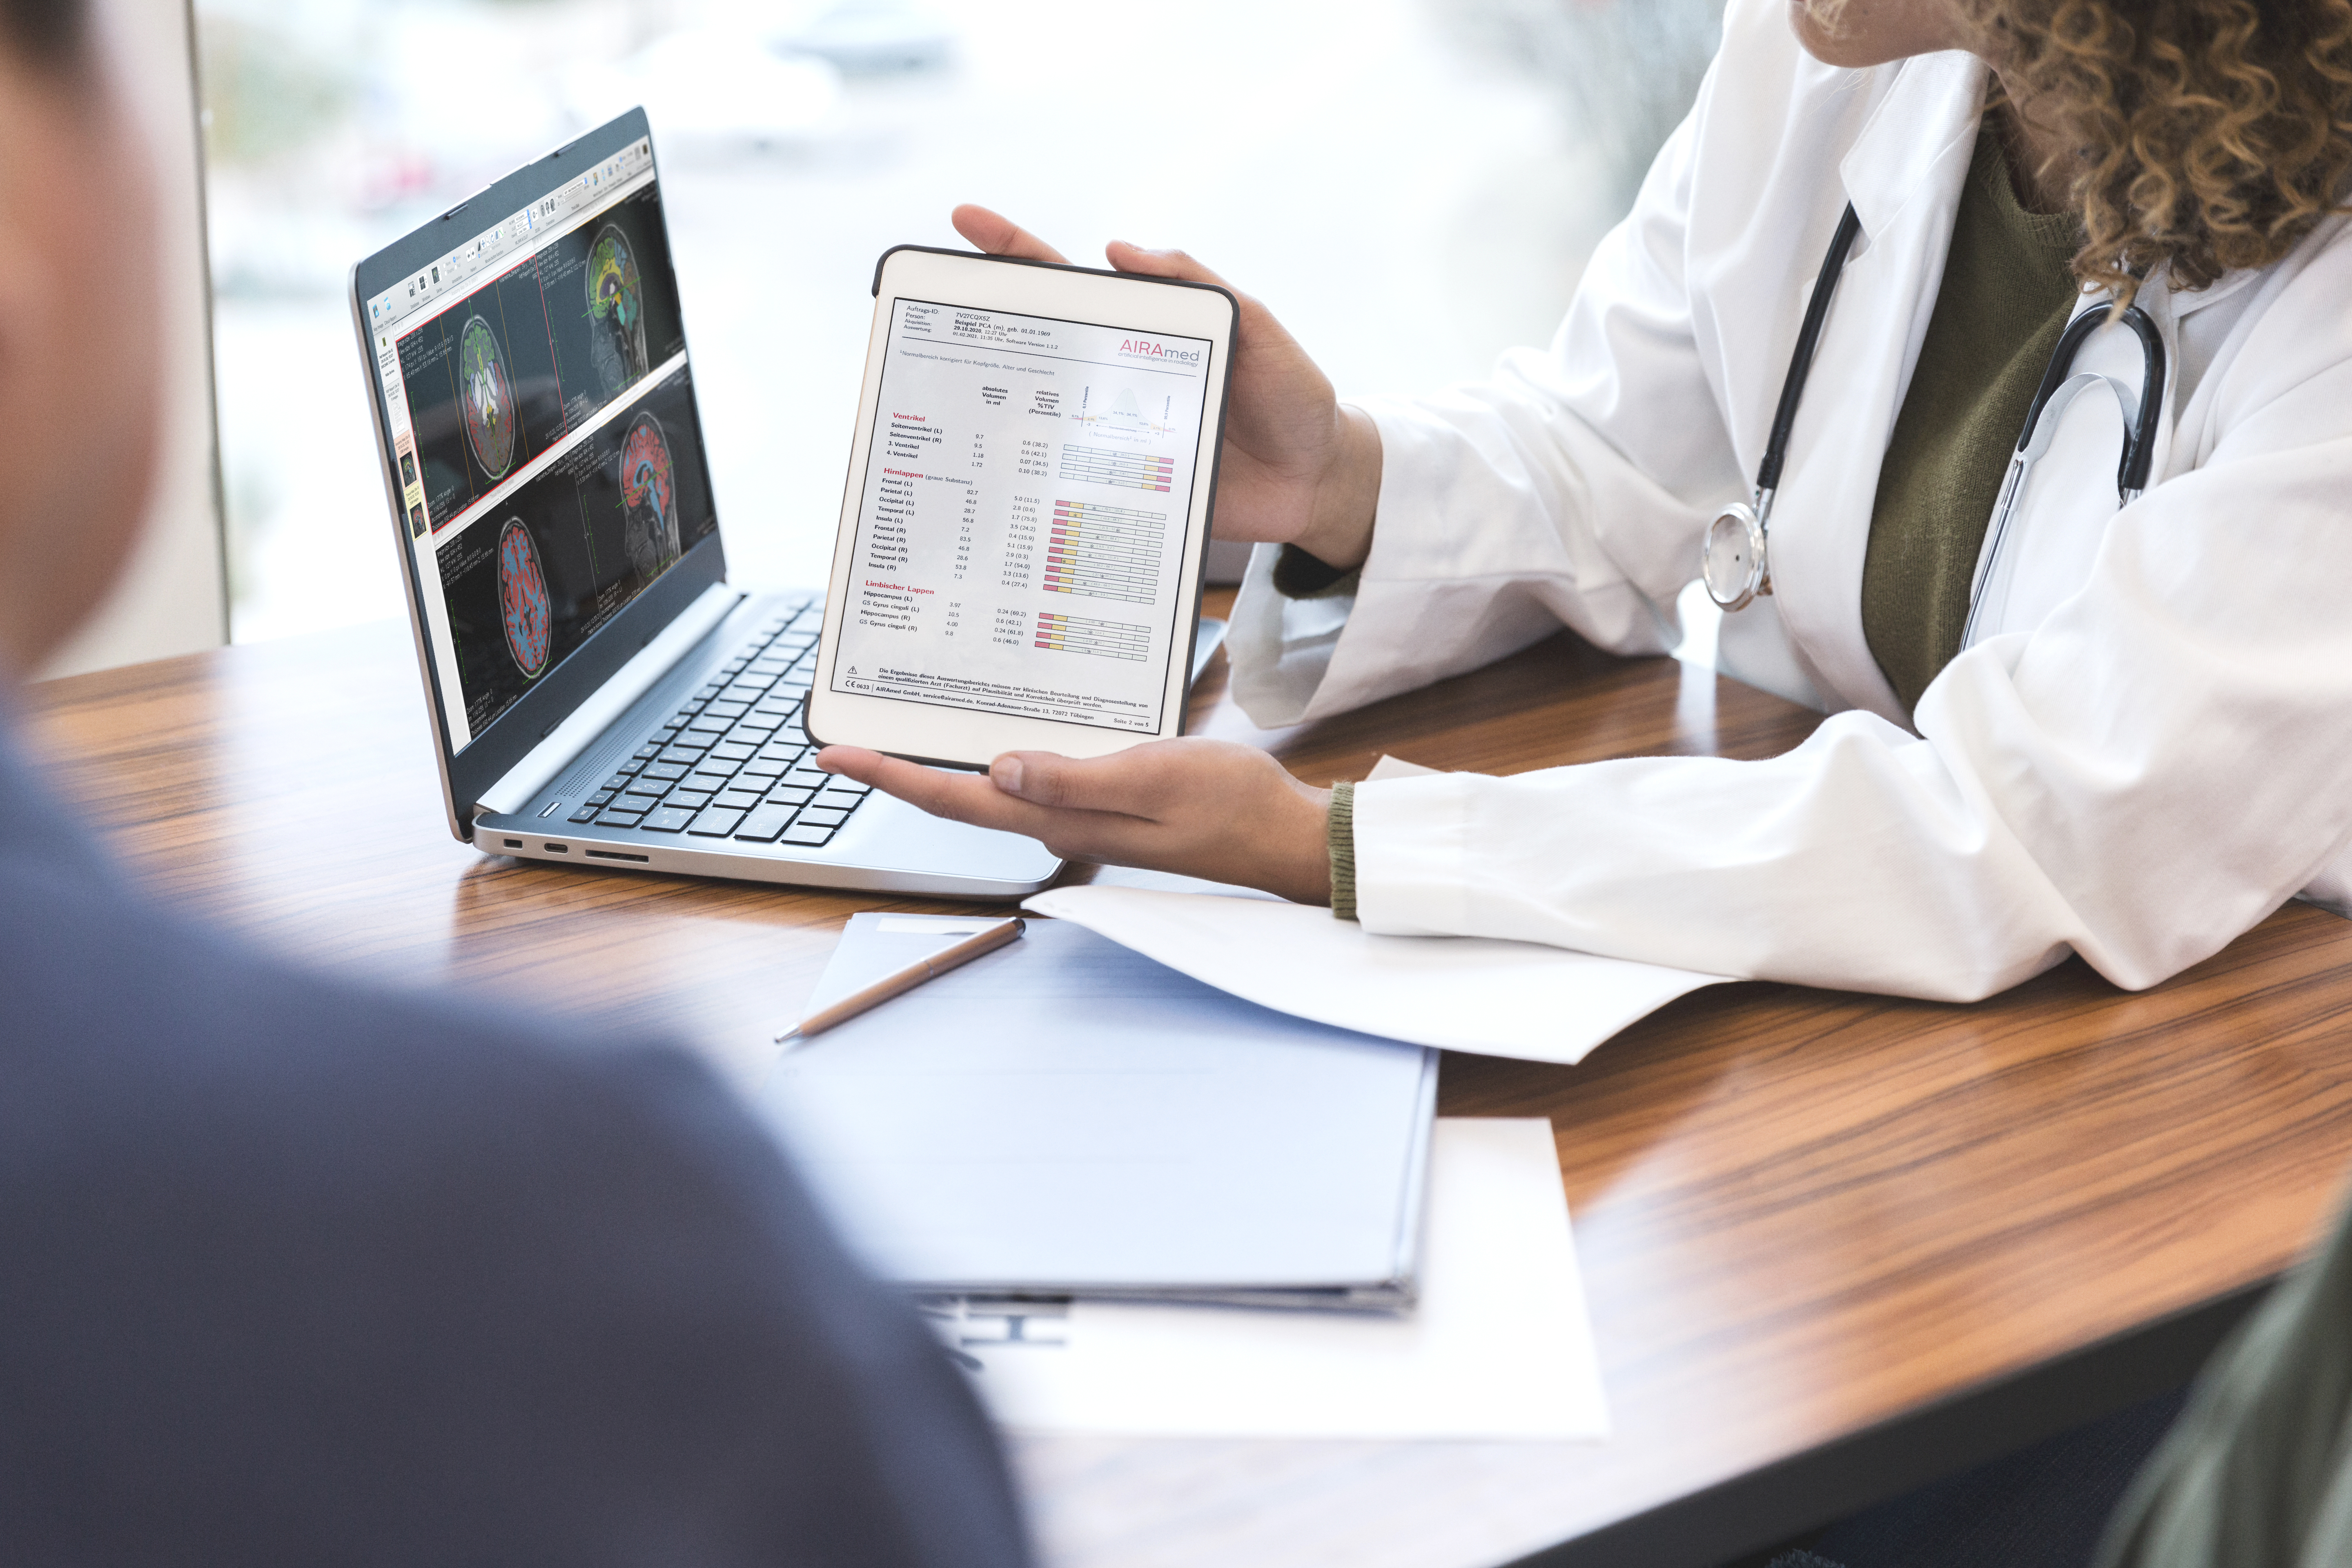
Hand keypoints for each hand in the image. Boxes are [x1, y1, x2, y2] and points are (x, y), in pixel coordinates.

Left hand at [818, 737, 1334, 904]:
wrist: (1283, 836)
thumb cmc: (1231, 805)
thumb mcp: (1154, 775)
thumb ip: (1075, 778)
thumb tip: (999, 771)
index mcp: (1063, 820)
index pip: (957, 800)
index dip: (891, 777)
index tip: (833, 757)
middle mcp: (1060, 825)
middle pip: (959, 801)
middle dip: (897, 774)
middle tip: (842, 745)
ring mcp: (1080, 820)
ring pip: (990, 794)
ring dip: (940, 771)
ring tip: (894, 740)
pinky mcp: (1101, 808)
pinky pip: (1030, 785)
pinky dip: (994, 763)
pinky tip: (987, 744)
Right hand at [950, 204, 1382, 569]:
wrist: (1319, 483)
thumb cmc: (1295, 399)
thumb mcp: (1260, 330)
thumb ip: (1202, 288)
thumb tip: (1122, 250)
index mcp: (1144, 333)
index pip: (1072, 285)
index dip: (1018, 253)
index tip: (967, 221)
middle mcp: (1116, 380)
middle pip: (1038, 343)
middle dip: (980, 317)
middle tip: (930, 296)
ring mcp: (1113, 436)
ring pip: (1041, 415)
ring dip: (996, 404)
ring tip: (950, 386)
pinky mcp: (1124, 488)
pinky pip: (1072, 481)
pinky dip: (1038, 478)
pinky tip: (1003, 473)